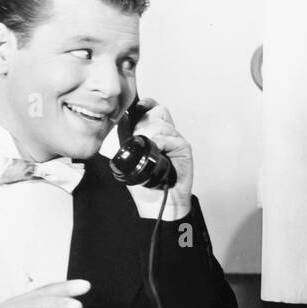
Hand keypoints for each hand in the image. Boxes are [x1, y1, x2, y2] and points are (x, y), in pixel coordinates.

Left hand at [125, 98, 192, 219]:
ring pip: (161, 123)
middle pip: (157, 112)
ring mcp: (175, 141)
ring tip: (146, 150)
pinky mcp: (183, 148)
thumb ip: (128, 139)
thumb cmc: (144, 184)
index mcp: (153, 134)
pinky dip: (160, 143)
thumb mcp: (129, 157)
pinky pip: (168, 137)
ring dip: (150, 134)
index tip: (138, 106)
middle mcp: (166, 135)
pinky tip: (157, 153)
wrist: (157, 202)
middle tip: (138, 140)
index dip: (146, 105)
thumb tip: (123, 121)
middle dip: (143, 123)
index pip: (152, 109)